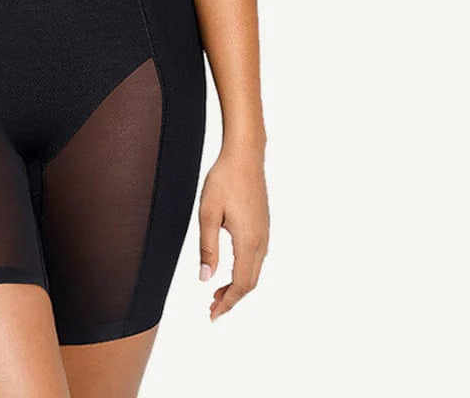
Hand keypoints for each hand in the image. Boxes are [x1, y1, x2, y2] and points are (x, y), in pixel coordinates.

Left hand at [198, 144, 268, 320]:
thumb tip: (205, 278)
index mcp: (248, 241)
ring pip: (254, 271)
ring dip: (238, 285)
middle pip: (250, 282)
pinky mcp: (263, 225)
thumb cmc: (224, 180)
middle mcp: (261, 241)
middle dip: (232, 298)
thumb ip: (207, 247)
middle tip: (211, 307)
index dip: (227, 303)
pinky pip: (256, 258)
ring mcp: (265, 233)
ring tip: (216, 292)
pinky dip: (244, 271)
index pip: (241, 284)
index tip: (213, 314)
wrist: (245, 156)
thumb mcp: (208, 213)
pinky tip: (229, 269)